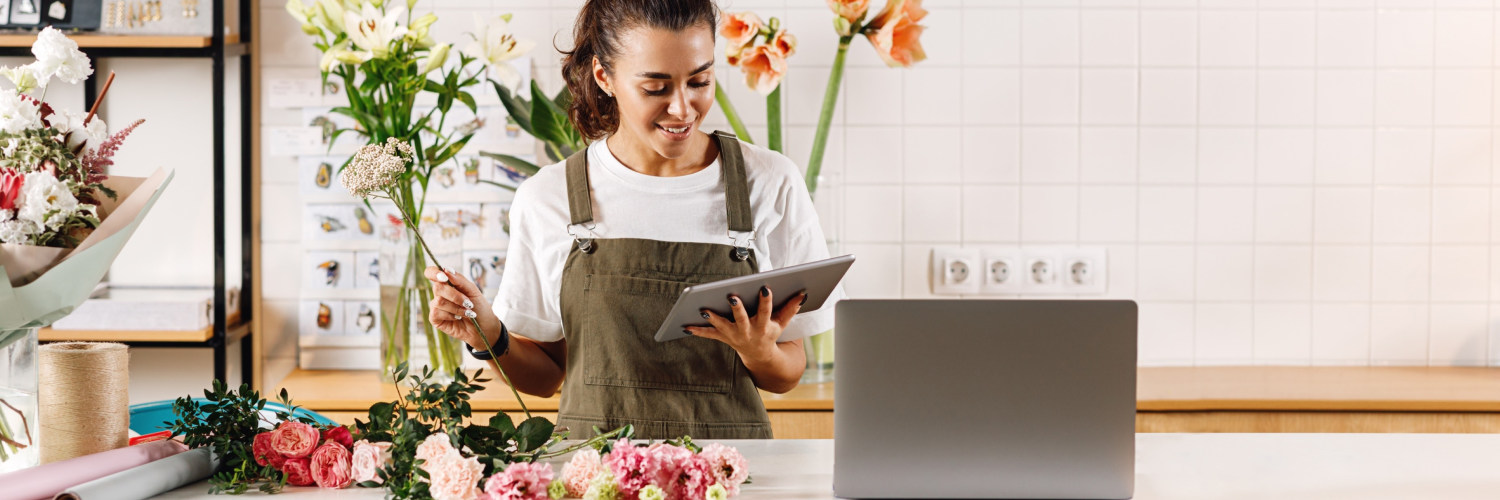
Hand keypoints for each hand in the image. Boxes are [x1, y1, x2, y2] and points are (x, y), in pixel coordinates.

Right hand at [423, 266, 501, 350]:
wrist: (484, 327)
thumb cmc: (479, 307)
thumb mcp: (473, 290)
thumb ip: (460, 280)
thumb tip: (446, 270)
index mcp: (447, 283)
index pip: (431, 273)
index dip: (434, 273)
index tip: (444, 277)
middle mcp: (440, 294)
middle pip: (437, 288)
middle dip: (455, 296)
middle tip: (468, 302)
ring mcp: (436, 306)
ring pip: (439, 302)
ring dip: (456, 308)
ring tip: (466, 312)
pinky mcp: (435, 319)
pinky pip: (437, 313)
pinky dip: (451, 315)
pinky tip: (458, 318)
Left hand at [687, 286, 806, 362]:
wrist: (760, 355)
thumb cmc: (770, 332)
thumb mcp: (783, 323)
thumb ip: (791, 308)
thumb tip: (803, 293)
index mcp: (764, 326)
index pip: (766, 311)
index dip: (766, 301)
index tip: (764, 288)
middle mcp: (748, 331)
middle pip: (742, 319)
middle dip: (737, 309)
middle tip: (732, 297)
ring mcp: (734, 335)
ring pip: (722, 326)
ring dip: (713, 318)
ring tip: (704, 309)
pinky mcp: (723, 337)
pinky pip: (709, 334)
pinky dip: (697, 331)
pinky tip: (685, 326)